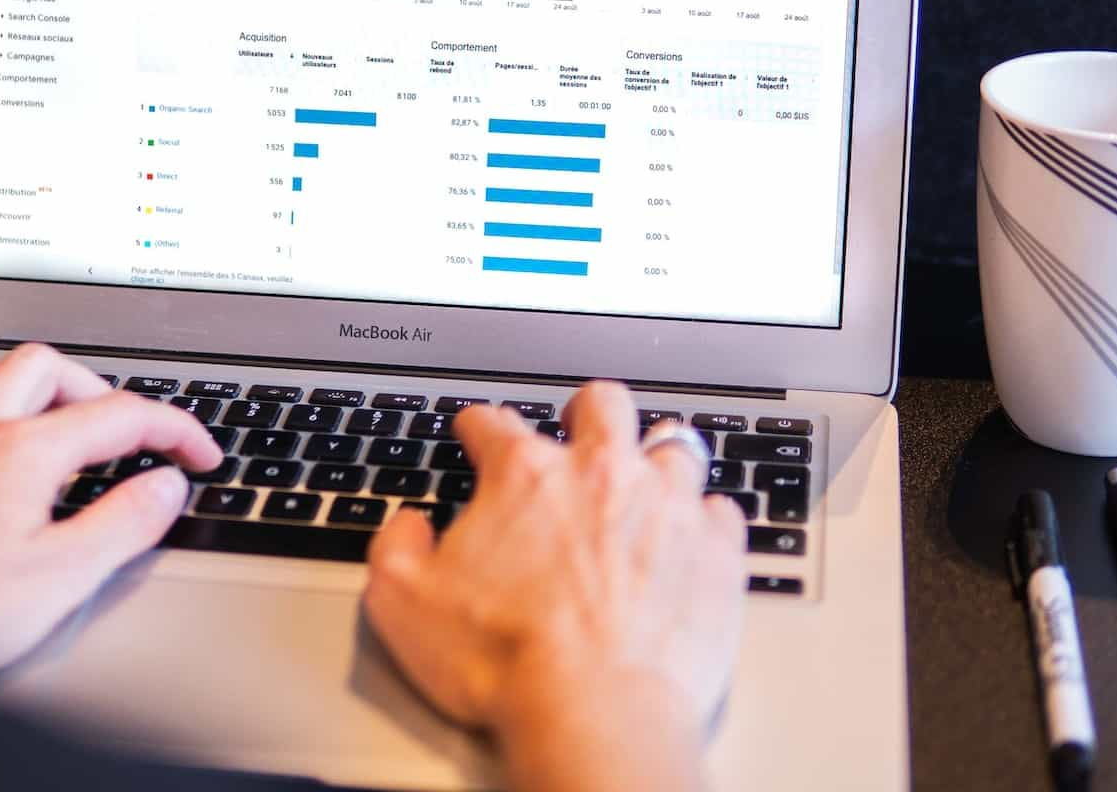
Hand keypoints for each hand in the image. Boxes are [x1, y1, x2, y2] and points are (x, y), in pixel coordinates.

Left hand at [0, 343, 221, 682]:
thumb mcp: (52, 582)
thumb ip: (120, 526)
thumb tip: (165, 487)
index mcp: (23, 450)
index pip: (122, 416)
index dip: (174, 430)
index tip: (197, 453)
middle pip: (49, 366)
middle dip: (95, 388)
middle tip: (119, 429)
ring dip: (23, 386)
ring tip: (43, 420)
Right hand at [363, 382, 746, 791]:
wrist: (595, 712)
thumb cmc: (504, 662)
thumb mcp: (402, 603)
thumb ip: (396, 547)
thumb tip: (408, 526)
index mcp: (524, 477)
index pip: (494, 422)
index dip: (478, 425)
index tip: (476, 433)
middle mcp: (601, 473)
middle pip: (601, 404)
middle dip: (585, 411)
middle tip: (577, 432)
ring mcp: (667, 506)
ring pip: (672, 445)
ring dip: (655, 458)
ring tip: (645, 480)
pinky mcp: (715, 550)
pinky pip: (721, 509)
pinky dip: (704, 520)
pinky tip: (691, 539)